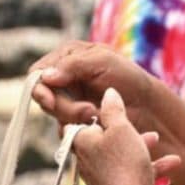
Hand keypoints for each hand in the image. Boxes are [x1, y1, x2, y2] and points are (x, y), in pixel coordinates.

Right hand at [29, 41, 155, 130]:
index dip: (40, 88)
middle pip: (43, 96)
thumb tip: (45, 77)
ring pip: (53, 114)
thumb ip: (72, 65)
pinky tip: (95, 124)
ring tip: (97, 116)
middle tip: (88, 112)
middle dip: (63, 107)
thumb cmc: (128, 77)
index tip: (50, 101)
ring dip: (73, 118)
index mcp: (66, 56)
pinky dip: (77, 128)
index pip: (37, 73)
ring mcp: (68, 98)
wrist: (146, 106)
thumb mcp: (102, 61)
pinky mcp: (74, 118)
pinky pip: (63, 127)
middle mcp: (63, 76)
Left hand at [73, 88, 180, 184]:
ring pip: (120, 155)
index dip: (93, 113)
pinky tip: (173, 162)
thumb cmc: (123, 162)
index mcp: (80, 142)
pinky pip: (131, 172)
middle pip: (103, 138)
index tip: (110, 109)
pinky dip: (150, 166)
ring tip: (157, 139)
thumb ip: (113, 108)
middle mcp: (86, 160)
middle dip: (125, 130)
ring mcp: (100, 177)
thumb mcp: (120, 127)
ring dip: (141, 146)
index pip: (77, 121)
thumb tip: (107, 92)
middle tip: (136, 123)